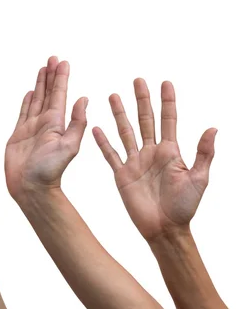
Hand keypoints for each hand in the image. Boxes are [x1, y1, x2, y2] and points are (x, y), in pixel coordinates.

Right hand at [5, 57, 87, 202]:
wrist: (31, 187)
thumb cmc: (49, 171)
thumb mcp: (69, 147)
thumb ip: (77, 123)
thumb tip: (84, 99)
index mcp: (57, 123)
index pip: (60, 94)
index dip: (61, 77)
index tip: (63, 62)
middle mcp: (45, 122)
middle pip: (49, 93)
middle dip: (51, 75)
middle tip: (53, 58)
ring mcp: (32, 127)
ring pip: (37, 99)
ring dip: (40, 84)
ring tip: (42, 68)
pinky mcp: (19, 134)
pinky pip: (23, 112)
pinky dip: (27, 101)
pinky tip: (30, 92)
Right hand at [92, 79, 216, 239]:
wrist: (164, 228)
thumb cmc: (184, 207)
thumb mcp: (199, 179)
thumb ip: (203, 154)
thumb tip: (213, 128)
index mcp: (170, 152)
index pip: (168, 120)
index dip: (167, 101)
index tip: (165, 83)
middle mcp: (151, 153)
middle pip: (145, 120)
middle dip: (142, 100)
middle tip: (138, 81)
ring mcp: (135, 162)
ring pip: (126, 132)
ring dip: (120, 114)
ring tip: (113, 96)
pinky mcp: (122, 174)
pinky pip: (110, 154)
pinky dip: (103, 142)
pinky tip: (96, 128)